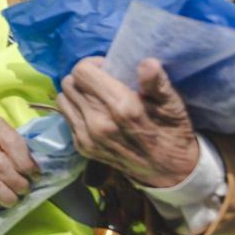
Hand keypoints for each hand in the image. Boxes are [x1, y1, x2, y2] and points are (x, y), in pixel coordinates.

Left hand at [57, 57, 197, 187]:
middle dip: (84, 77)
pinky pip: (66, 116)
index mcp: (121, 108)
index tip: (107, 68)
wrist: (168, 171)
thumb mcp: (172, 105)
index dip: (93, 64)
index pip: (82, 72)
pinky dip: (75, 109)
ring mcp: (87, 138)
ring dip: (76, 92)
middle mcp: (98, 123)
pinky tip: (94, 112)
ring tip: (95, 95)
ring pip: (63, 98)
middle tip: (102, 81)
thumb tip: (146, 63)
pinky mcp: (82, 147)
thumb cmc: (171, 131)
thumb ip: (156, 83)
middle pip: (70, 83)